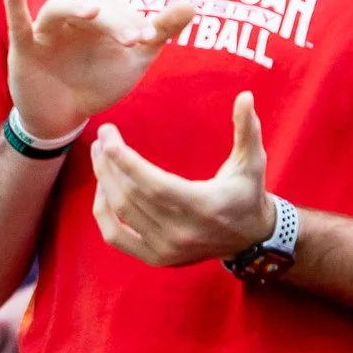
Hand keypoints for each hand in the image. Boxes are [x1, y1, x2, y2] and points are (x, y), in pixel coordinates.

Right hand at [4, 0, 191, 140]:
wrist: (67, 114)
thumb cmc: (101, 81)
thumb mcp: (134, 59)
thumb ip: (160, 32)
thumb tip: (192, 5)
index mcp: (104, 21)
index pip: (121, 12)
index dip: (137, 22)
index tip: (151, 38)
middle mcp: (76, 21)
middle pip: (94, 10)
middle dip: (115, 23)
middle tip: (134, 40)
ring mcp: (49, 32)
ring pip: (59, 9)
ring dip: (77, 7)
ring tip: (93, 11)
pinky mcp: (24, 47)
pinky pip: (18, 21)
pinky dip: (15, 2)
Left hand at [88, 94, 276, 267]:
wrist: (251, 237)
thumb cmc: (248, 192)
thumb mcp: (253, 160)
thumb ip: (248, 128)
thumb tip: (245, 96)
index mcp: (205, 205)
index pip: (155, 185)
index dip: (127, 163)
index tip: (109, 138)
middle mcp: (182, 231)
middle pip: (131, 196)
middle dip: (109, 165)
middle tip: (102, 138)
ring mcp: (166, 248)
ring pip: (120, 213)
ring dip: (104, 182)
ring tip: (99, 156)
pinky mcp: (156, 257)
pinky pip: (115, 236)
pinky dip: (102, 213)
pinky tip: (103, 190)